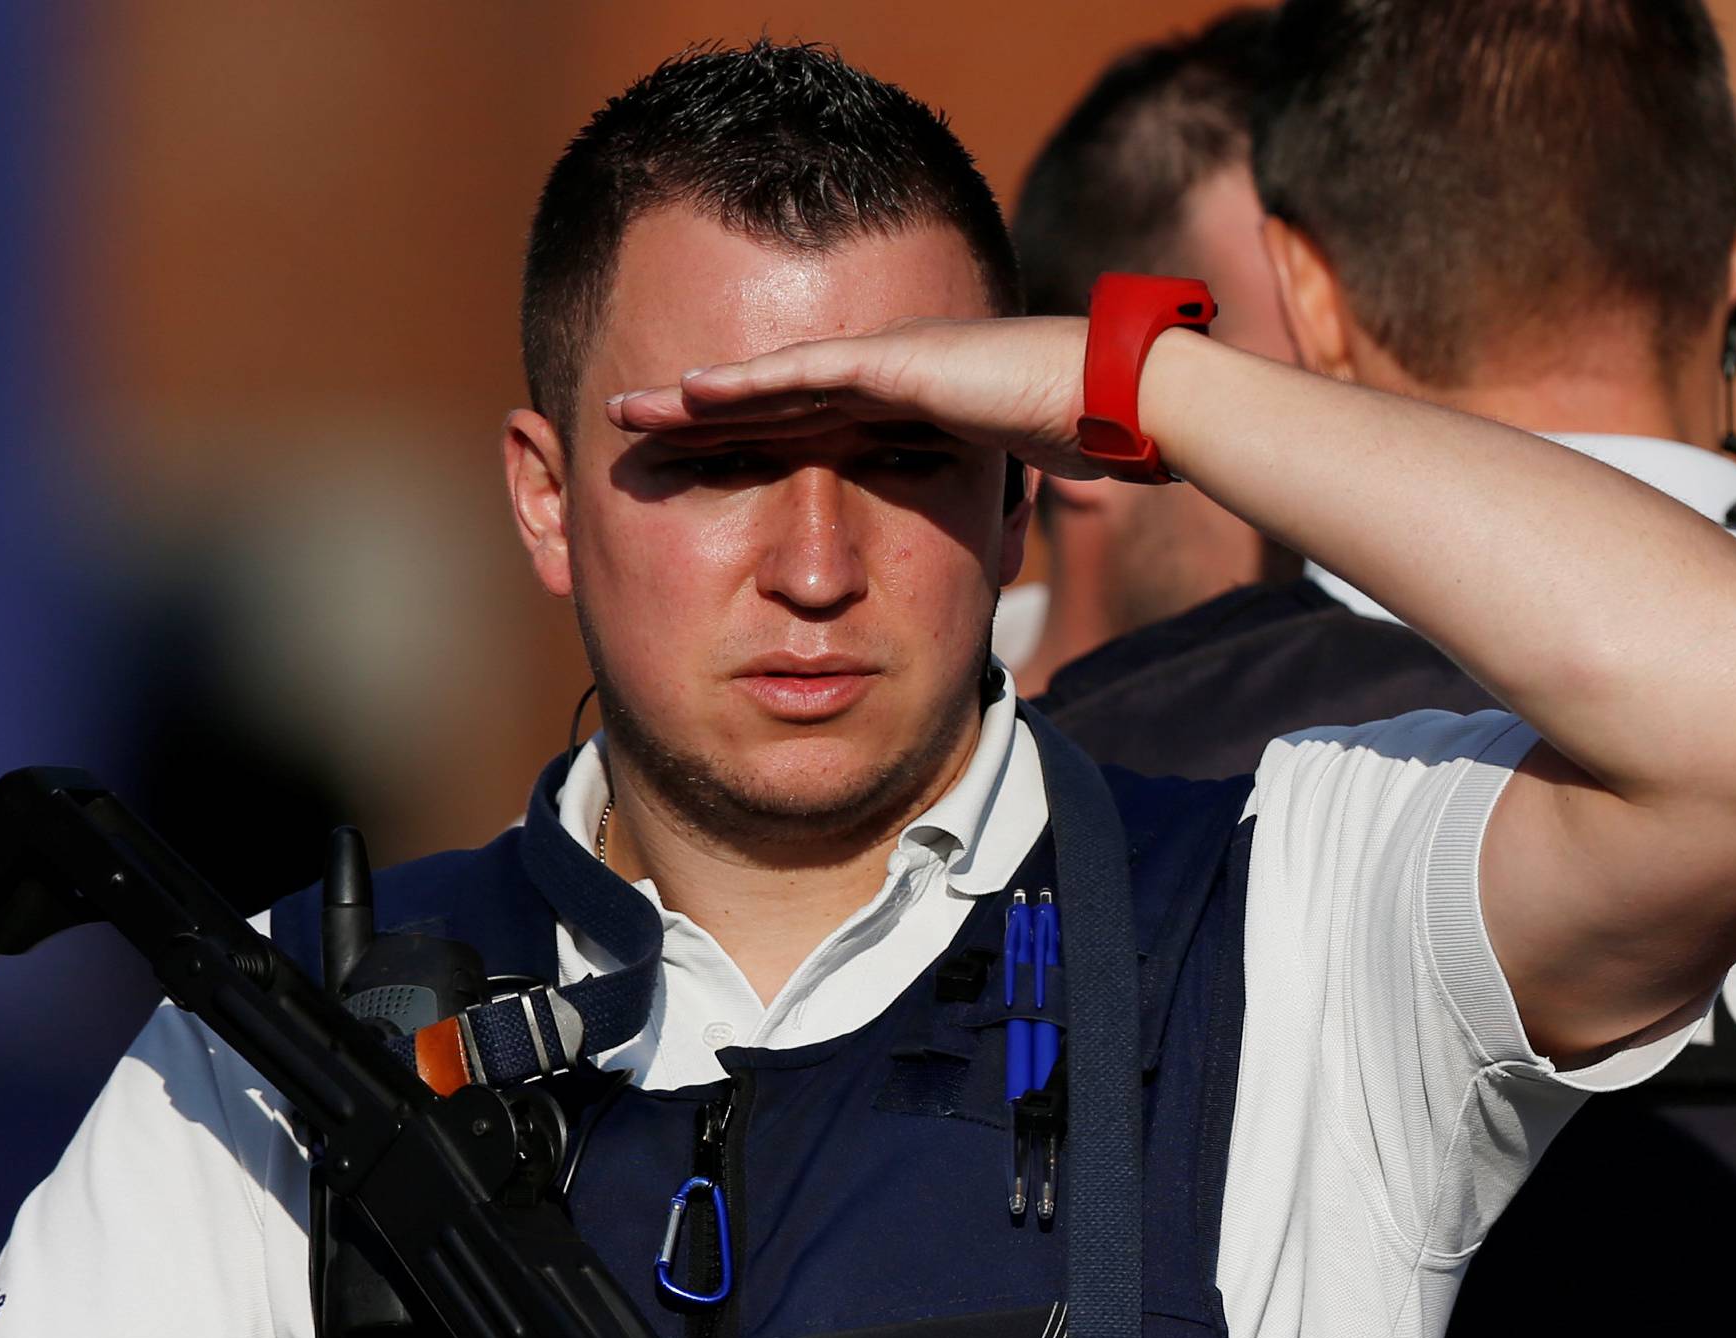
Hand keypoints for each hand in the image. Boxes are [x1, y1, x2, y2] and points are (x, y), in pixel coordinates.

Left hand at [607, 314, 1103, 479]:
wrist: (1115, 400)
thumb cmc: (1069, 440)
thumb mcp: (981, 491)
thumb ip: (942, 512)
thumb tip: (926, 577)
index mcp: (889, 412)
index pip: (792, 431)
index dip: (729, 446)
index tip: (672, 469)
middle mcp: (876, 379)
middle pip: (763, 402)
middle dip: (689, 418)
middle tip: (620, 428)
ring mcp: (884, 362)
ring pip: (769, 383)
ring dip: (695, 397)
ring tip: (630, 410)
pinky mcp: (899, 361)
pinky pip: (808, 374)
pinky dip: (748, 383)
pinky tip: (692, 392)